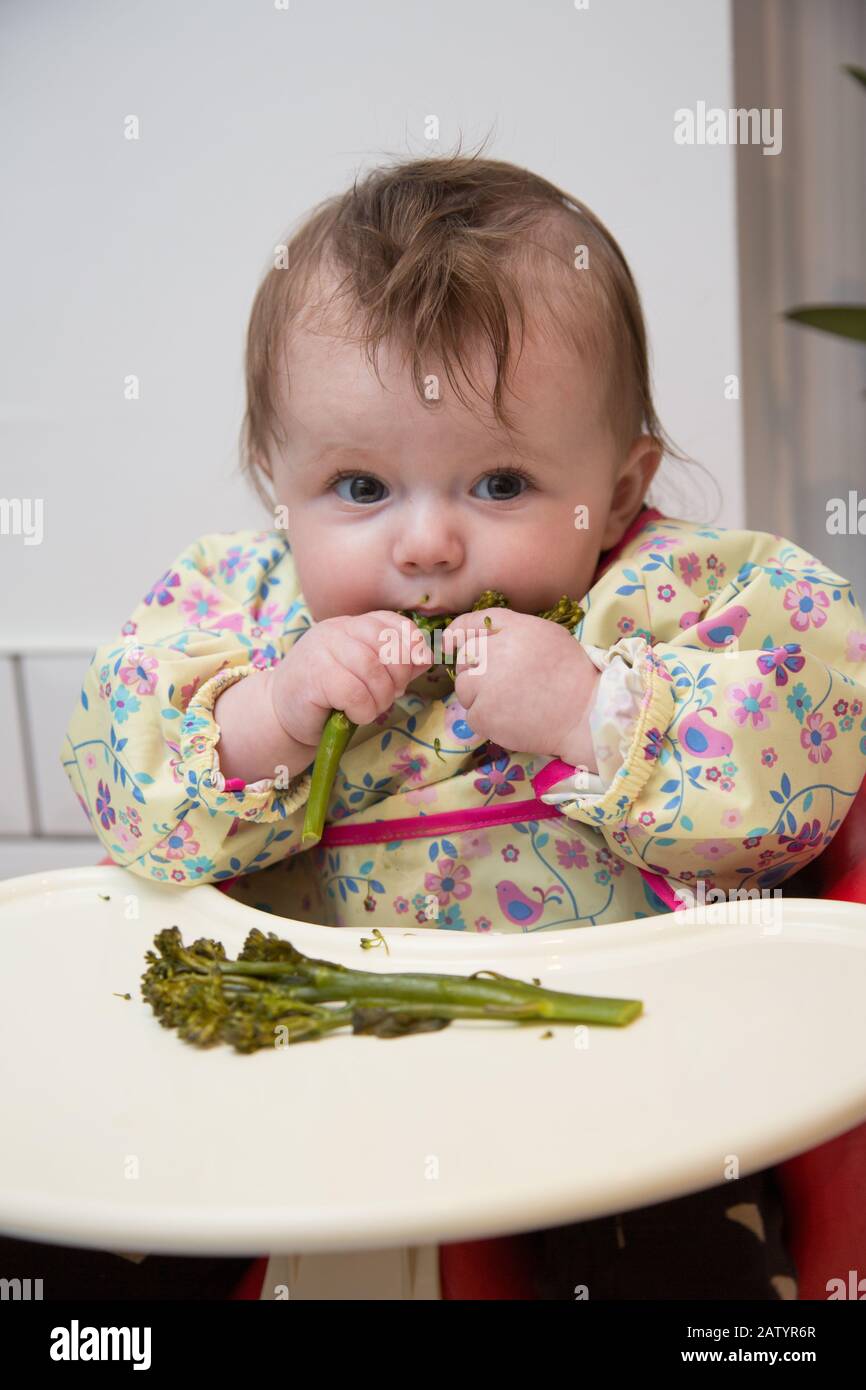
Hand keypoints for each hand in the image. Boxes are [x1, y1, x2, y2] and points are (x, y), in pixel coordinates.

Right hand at [269, 611, 434, 750]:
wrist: (278, 714)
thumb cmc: (325, 696)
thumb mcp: (364, 674)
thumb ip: (393, 663)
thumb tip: (426, 656)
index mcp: (350, 625)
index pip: (393, 623)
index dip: (412, 645)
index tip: (414, 668)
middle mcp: (336, 631)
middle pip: (387, 645)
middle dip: (398, 676)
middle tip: (390, 695)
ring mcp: (322, 650)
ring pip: (373, 670)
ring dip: (380, 697)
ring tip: (370, 708)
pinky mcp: (314, 676)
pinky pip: (355, 692)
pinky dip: (363, 710)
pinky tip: (354, 714)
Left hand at [441, 608, 600, 769]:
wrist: (587, 716)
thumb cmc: (572, 676)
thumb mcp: (547, 636)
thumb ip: (512, 632)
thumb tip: (475, 638)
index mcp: (515, 629)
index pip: (474, 622)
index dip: (457, 632)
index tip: (449, 642)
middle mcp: (497, 652)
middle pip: (465, 657)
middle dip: (476, 670)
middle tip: (504, 685)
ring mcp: (487, 684)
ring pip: (464, 689)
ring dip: (481, 697)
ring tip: (513, 703)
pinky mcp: (484, 713)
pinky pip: (472, 716)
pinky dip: (488, 721)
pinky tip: (513, 720)